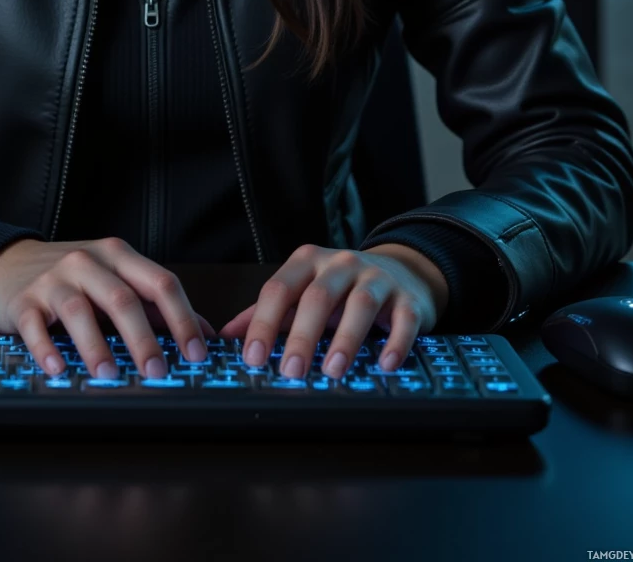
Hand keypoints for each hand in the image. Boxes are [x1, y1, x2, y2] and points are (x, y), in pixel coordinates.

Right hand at [0, 235, 216, 380]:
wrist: (7, 263)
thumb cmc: (69, 276)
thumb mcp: (114, 279)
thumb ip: (155, 305)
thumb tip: (204, 332)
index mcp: (118, 256)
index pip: (160, 282)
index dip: (182, 318)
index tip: (196, 353)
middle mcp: (88, 262)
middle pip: (123, 298)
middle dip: (144, 339)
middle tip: (157, 372)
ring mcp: (54, 279)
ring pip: (80, 311)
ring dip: (96, 346)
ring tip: (108, 375)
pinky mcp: (23, 300)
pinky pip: (35, 326)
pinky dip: (47, 350)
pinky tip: (58, 369)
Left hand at [217, 243, 448, 380]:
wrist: (400, 272)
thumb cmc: (341, 289)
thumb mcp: (301, 292)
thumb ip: (266, 312)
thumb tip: (226, 336)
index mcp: (307, 262)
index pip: (278, 289)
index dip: (263, 323)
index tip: (253, 356)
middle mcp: (340, 264)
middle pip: (317, 297)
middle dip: (301, 336)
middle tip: (290, 370)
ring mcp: (376, 278)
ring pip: (359, 303)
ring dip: (345, 340)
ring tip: (333, 371)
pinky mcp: (407, 298)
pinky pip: (402, 319)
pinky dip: (395, 342)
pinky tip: (384, 364)